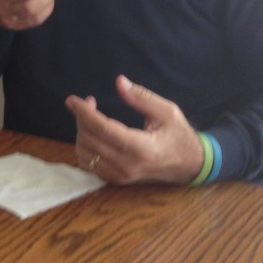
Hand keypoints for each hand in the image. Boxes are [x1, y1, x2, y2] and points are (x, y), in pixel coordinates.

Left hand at [65, 75, 205, 184]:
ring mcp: (120, 176)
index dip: (84, 113)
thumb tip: (119, 82)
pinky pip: (89, 164)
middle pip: (90, 140)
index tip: (72, 100)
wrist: (191, 165)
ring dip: (82, 132)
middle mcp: (127, 165)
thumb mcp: (167, 112)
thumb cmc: (179, 136)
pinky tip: (93, 133)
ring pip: (85, 153)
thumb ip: (142, 97)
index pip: (103, 130)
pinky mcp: (116, 180)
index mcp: (141, 148)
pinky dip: (85, 147)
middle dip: (83, 118)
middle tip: (90, 101)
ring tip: (92, 116)